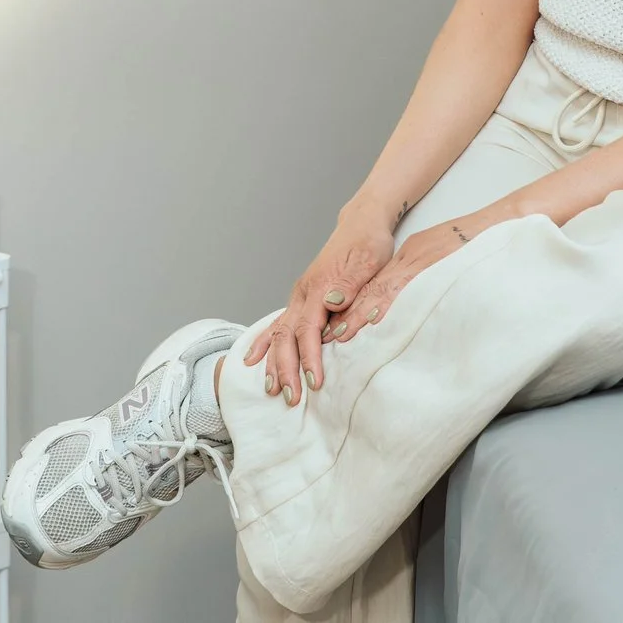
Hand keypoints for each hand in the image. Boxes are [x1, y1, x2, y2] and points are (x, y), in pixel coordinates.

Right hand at [243, 207, 393, 404]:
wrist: (362, 224)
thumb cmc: (369, 243)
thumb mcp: (368, 260)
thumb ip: (348, 284)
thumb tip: (331, 302)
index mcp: (319, 287)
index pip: (309, 330)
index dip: (309, 358)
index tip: (314, 382)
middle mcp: (304, 293)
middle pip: (287, 336)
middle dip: (285, 368)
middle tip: (290, 397)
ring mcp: (301, 296)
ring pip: (278, 333)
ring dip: (273, 362)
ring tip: (270, 389)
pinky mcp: (303, 299)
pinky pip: (279, 324)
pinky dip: (265, 343)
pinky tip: (254, 359)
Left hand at [324, 196, 526, 346]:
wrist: (500, 225)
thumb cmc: (474, 243)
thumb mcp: (438, 256)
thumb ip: (419, 274)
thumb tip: (400, 303)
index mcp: (410, 256)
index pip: (375, 285)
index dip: (353, 306)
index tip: (334, 327)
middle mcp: (410, 259)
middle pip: (372, 289)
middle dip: (349, 315)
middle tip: (328, 338)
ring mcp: (421, 264)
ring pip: (383, 291)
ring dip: (361, 315)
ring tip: (341, 336)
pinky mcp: (435, 270)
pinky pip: (408, 290)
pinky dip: (390, 305)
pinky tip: (375, 320)